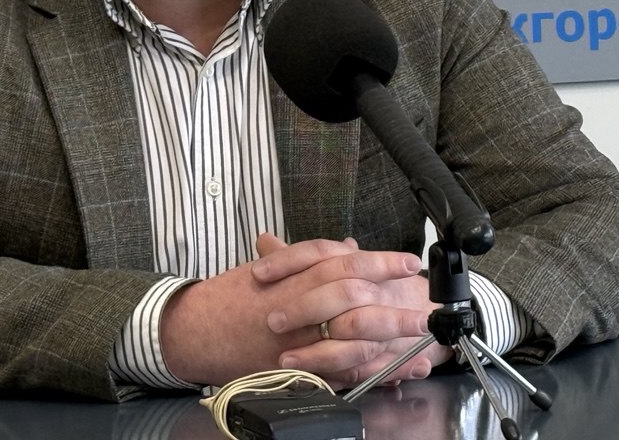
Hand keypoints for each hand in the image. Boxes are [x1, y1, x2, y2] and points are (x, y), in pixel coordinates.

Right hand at [158, 234, 428, 386]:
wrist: (194, 329)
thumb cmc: (230, 297)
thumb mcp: (270, 267)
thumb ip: (311, 258)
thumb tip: (348, 247)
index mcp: (294, 273)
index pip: (343, 261)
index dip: (379, 261)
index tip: (408, 263)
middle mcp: (295, 302)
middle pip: (353, 296)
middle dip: (393, 299)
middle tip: (425, 300)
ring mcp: (295, 336)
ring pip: (350, 334)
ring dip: (390, 336)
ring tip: (422, 336)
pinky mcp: (293, 366)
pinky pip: (338, 368)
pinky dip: (369, 368)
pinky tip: (394, 370)